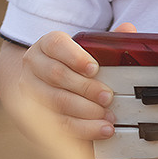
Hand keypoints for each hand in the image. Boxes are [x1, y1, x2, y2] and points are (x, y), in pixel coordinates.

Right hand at [17, 22, 135, 142]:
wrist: (40, 86)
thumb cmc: (68, 66)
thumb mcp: (85, 51)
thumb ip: (106, 42)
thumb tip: (128, 29)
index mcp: (46, 44)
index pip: (56, 44)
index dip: (75, 56)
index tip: (94, 68)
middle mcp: (33, 65)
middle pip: (57, 75)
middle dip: (86, 88)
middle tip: (108, 96)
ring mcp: (29, 90)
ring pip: (56, 101)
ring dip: (85, 110)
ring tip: (108, 115)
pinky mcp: (33, 116)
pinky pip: (57, 124)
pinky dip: (82, 128)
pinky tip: (101, 129)